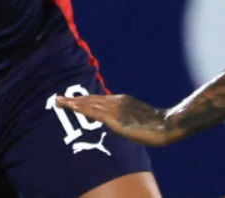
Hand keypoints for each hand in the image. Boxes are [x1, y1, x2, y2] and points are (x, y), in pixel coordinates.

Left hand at [55, 93, 182, 147]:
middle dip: (73, 100)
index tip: (70, 101)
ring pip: (89, 104)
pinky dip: (82, 109)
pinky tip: (73, 108)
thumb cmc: (155, 125)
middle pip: (90, 99)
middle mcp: (116, 101)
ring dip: (73, 103)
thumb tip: (114, 125)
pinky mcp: (116, 119)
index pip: (97, 100)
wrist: (166, 124)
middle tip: (57, 99)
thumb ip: (124, 119)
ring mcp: (115, 109)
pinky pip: (95, 113)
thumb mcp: (136, 118)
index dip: (82, 100)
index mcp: (121, 100)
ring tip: (59, 102)